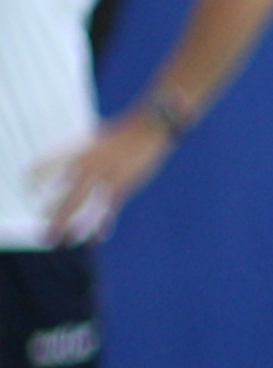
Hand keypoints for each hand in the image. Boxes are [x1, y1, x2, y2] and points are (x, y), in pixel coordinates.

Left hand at [28, 113, 174, 243]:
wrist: (150, 127)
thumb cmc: (126, 130)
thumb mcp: (99, 137)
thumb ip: (87, 150)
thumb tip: (77, 159)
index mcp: (81, 151)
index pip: (51, 164)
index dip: (37, 175)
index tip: (26, 186)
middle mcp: (89, 165)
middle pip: (67, 196)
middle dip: (54, 216)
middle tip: (42, 233)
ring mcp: (106, 176)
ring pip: (84, 205)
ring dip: (71, 224)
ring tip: (61, 240)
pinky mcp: (124, 185)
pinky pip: (110, 210)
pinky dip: (102, 225)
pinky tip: (95, 240)